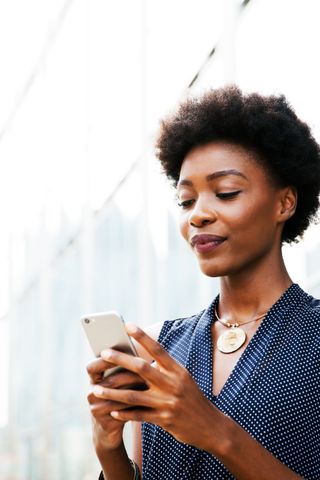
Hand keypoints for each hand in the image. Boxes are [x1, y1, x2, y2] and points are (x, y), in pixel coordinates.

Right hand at [86, 356, 145, 451]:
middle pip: (111, 381)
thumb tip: (143, 351)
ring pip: (118, 396)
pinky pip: (122, 411)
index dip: (104, 360)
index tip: (120, 352)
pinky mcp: (105, 423)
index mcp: (93, 381)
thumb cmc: (117, 399)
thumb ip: (123, 369)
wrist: (109, 431)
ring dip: (135, 388)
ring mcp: (96, 409)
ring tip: (150, 382)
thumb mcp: (116, 384)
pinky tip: (149, 399)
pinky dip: (136, 404)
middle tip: (145, 367)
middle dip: (129, 374)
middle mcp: (91, 394)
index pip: (92, 367)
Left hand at [92, 324, 216, 450]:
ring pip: (134, 395)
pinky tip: (112, 411)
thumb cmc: (192, 398)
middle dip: (121, 360)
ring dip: (113, 392)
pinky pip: (139, 416)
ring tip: (96, 388)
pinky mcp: (164, 420)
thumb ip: (165, 369)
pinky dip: (124, 413)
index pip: (158, 349)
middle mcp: (173, 384)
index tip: (128, 325)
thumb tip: (142, 358)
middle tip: (103, 353)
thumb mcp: (183, 379)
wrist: (211, 426)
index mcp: (178, 371)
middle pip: (142, 368)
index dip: (143, 336)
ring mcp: (168, 403)